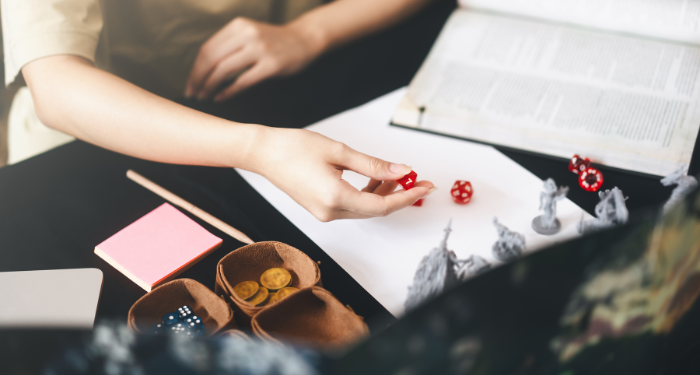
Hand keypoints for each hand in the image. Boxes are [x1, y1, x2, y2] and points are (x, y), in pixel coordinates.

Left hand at [185, 17, 322, 101]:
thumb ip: (229, 46)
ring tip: (205, 97)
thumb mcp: (249, 35)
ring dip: (210, 86)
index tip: (190, 84)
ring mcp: (259, 49)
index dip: (195, 69)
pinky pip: (243, 81)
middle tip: (193, 94)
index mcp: (238, 26)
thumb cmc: (274, 43)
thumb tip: (202, 70)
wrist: (305, 40)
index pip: (207, 49)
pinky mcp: (271, 65)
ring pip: (224, 70)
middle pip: (211, 59)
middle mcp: (247, 34)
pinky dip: (228, 91)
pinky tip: (221, 97)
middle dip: (198, 79)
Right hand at [246, 127, 434, 220]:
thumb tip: (402, 172)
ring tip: (396, 175)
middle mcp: (330, 212)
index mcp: (335, 197)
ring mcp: (324, 214)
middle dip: (399, 196)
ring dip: (383, 195)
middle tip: (418, 180)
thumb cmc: (295, 147)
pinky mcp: (321, 209)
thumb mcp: (339, 152)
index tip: (426, 186)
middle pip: (376, 211)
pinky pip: (352, 207)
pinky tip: (375, 180)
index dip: (407, 196)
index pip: (382, 205)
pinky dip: (367, 195)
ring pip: (365, 210)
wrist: (263, 153)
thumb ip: (373, 165)